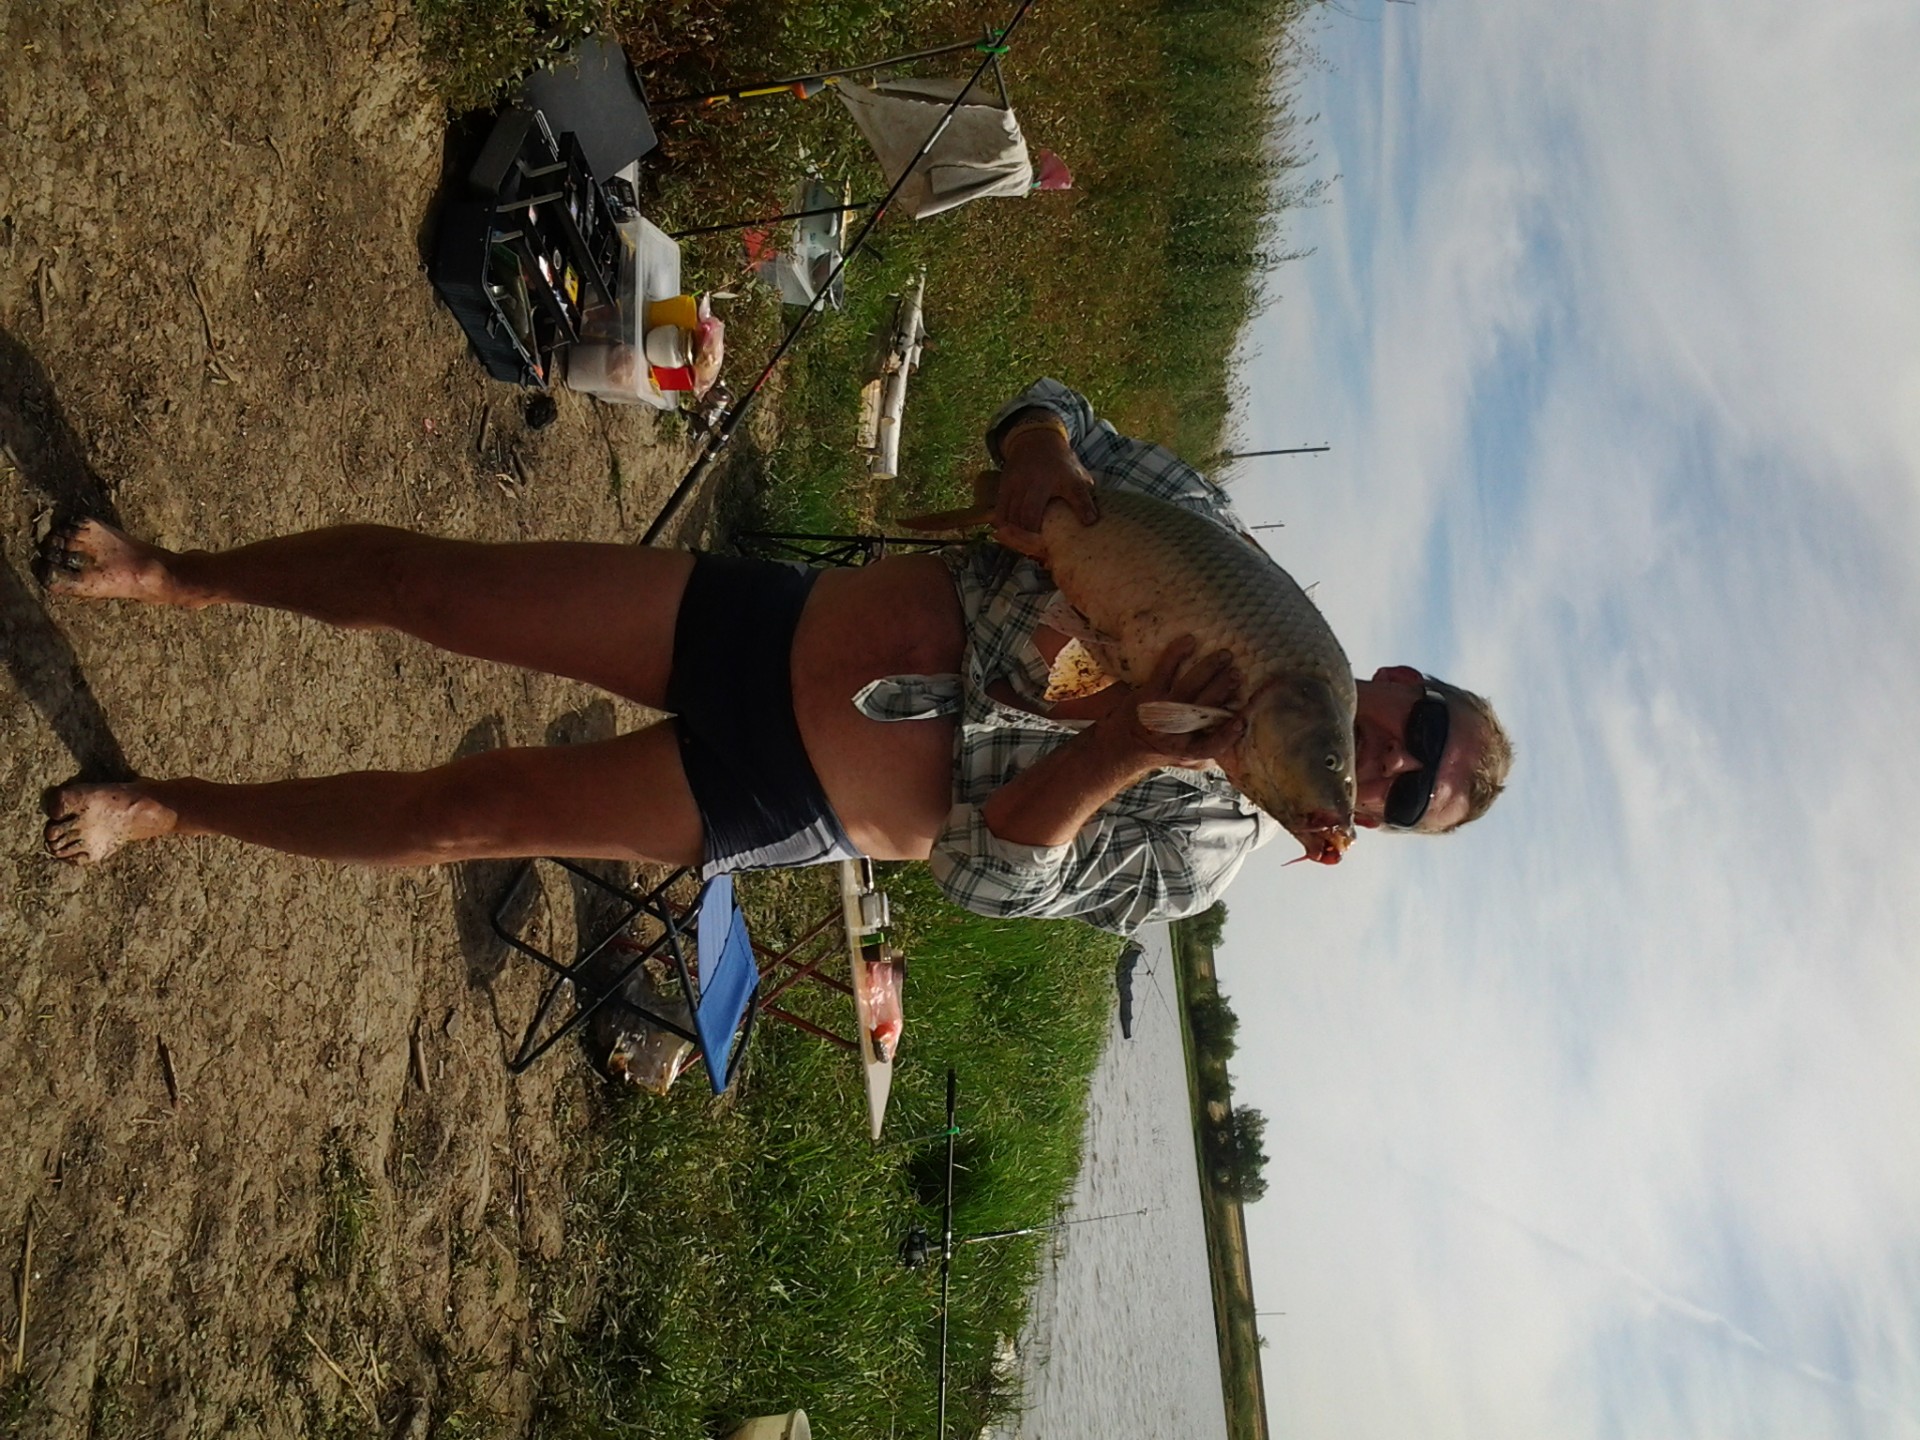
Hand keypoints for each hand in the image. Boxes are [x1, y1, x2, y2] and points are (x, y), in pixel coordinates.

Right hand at [993, 413, 1098, 551]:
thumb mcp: (1077, 478)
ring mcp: (1013, 486)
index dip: (1043, 533)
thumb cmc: (1060, 464)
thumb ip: (1083, 499)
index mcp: (1049, 482)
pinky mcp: (1003, 489)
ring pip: (1010, 519)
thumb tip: (1092, 522)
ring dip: (1017, 537)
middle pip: (1024, 520)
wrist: (1035, 441)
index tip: (1049, 549)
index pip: (1041, 512)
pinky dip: (1006, 528)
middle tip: (1040, 556)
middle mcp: (1028, 484)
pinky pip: (1000, 514)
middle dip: (1030, 540)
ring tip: (1028, 550)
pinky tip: (1014, 538)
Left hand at [1102, 636, 1245, 769]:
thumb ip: (1211, 750)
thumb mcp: (1187, 758)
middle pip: (1204, 709)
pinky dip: (1176, 654)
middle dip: (1221, 690)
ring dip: (1208, 669)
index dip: (1229, 734)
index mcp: (1190, 751)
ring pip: (1188, 688)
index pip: (1214, 745)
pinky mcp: (1146, 695)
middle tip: (1237, 674)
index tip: (1242, 720)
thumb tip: (1241, 734)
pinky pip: (1163, 670)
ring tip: (1224, 655)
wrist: (1122, 744)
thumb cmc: (1164, 748)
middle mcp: (1175, 733)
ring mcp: (1160, 712)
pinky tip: (1189, 641)